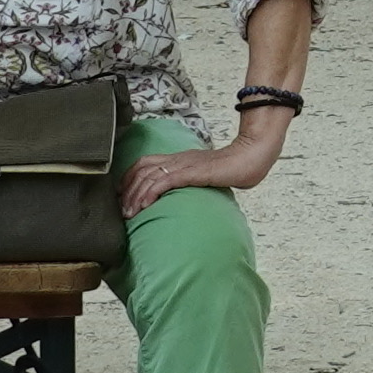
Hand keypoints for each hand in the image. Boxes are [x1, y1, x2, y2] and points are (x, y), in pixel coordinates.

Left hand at [121, 118, 286, 209]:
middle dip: (127, 190)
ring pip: (148, 176)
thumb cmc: (232, 168)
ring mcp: (183, 164)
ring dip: (135, 195)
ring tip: (129, 213)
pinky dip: (150, 193)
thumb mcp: (205, 174)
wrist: (249, 158)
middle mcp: (177, 159)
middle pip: (141, 169)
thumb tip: (182, 196)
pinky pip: (164, 181)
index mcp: (179, 158)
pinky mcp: (190, 172)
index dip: (129, 177)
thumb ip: (191, 180)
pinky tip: (145, 206)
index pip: (144, 163)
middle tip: (122, 210)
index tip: (122, 195)